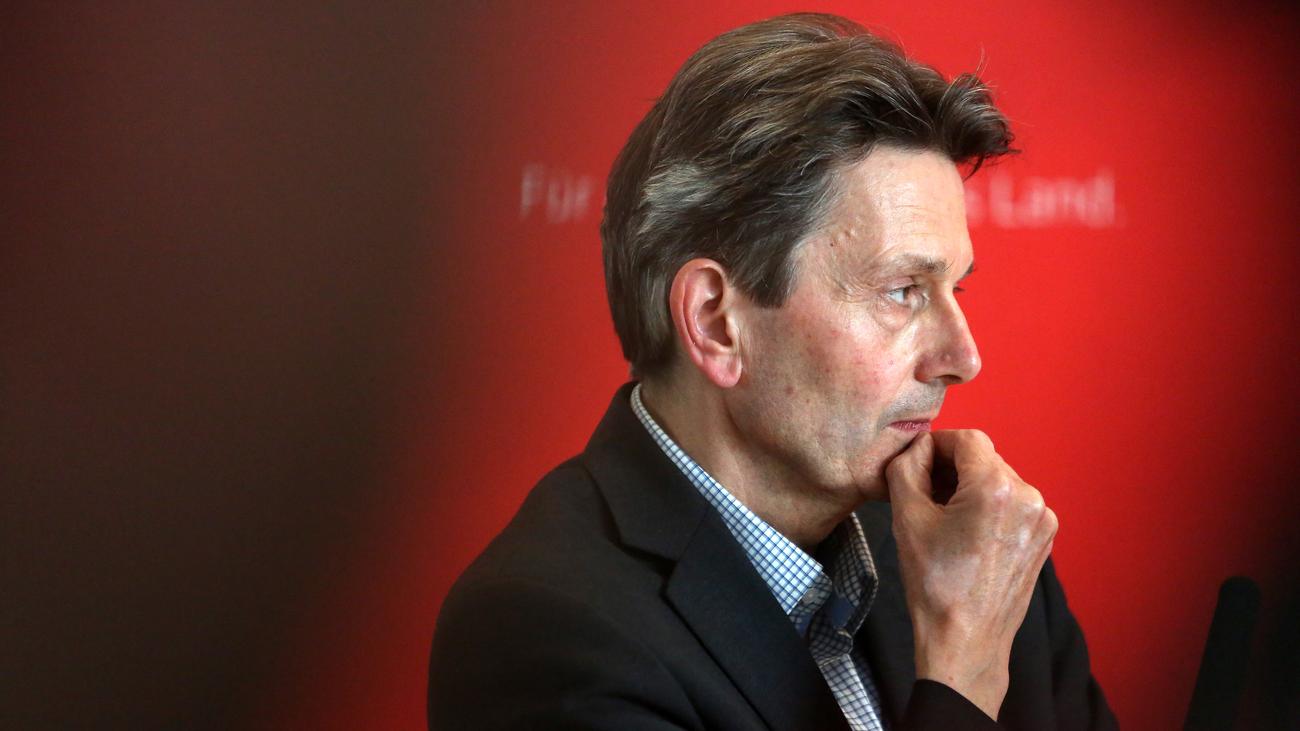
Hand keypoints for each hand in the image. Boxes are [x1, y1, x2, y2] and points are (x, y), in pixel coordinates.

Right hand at [884, 430, 1056, 719]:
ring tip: (944, 517)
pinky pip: (1012, 504)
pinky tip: (966, 532)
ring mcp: (1042, 518)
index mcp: (997, 487)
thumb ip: (906, 468)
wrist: (966, 640)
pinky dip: (988, 507)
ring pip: (998, 480)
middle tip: (922, 492)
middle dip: (952, 468)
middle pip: (984, 459)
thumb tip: (916, 447)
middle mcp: (1029, 497)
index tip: (916, 464)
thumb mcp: (907, 518)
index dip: (936, 445)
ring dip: (970, 487)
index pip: (966, 439)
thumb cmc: (935, 584)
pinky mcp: (1044, 537)